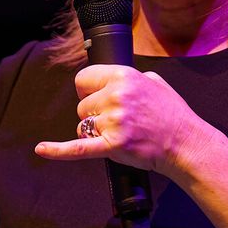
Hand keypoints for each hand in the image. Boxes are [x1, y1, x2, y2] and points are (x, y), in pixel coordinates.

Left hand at [34, 64, 203, 175]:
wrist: (185, 143)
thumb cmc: (172, 115)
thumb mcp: (155, 82)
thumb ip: (131, 77)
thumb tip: (115, 79)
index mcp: (124, 76)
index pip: (84, 78)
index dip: (88, 90)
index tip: (97, 98)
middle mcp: (116, 96)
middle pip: (82, 105)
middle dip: (95, 114)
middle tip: (119, 121)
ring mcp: (114, 121)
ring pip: (83, 125)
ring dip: (96, 132)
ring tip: (121, 134)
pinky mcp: (112, 145)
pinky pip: (77, 148)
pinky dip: (57, 151)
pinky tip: (42, 150)